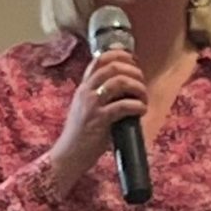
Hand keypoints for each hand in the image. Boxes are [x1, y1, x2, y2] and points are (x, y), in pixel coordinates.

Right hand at [50, 48, 148, 189]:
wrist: (68, 156)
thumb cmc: (80, 135)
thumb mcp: (85, 108)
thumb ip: (99, 95)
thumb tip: (125, 86)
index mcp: (83, 87)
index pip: (99, 59)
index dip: (120, 55)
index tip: (133, 62)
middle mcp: (85, 92)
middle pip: (113, 67)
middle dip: (133, 71)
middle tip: (141, 82)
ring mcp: (91, 105)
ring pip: (119, 82)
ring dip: (138, 87)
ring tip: (143, 97)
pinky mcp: (99, 119)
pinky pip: (124, 105)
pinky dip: (137, 105)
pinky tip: (141, 110)